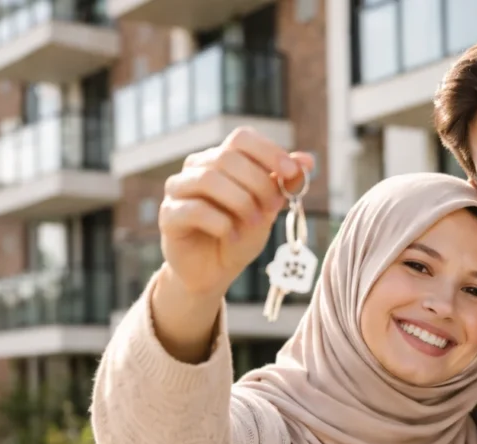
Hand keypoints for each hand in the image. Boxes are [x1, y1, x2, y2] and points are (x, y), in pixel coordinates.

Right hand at [158, 126, 315, 298]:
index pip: (242, 138)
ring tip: (255, 222)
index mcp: (220, 159)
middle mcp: (195, 168)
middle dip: (258, 182)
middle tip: (274, 206)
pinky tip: (231, 235)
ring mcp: (178, 190)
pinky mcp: (169, 216)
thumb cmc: (239, 235)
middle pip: (227, 157)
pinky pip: (194, 210)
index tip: (292, 173)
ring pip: (208, 179)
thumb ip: (282, 184)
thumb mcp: (267, 209)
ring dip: (240, 201)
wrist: (214, 271)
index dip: (269, 151)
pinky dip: (221, 223)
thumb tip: (307, 160)